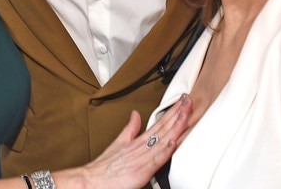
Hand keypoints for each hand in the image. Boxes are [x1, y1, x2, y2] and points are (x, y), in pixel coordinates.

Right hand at [55, 95, 190, 188]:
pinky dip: (165, 150)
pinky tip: (173, 141)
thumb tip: (136, 114)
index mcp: (138, 140)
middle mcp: (142, 146)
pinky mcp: (141, 172)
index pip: (159, 123)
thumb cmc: (105, 167)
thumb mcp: (119, 143)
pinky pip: (156, 160)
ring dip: (175, 126)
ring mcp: (142, 158)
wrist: (91, 181)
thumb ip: (130, 129)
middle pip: (163, 127)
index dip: (172, 112)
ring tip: (186, 113)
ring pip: (163, 140)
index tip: (182, 102)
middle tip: (188, 100)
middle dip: (177, 114)